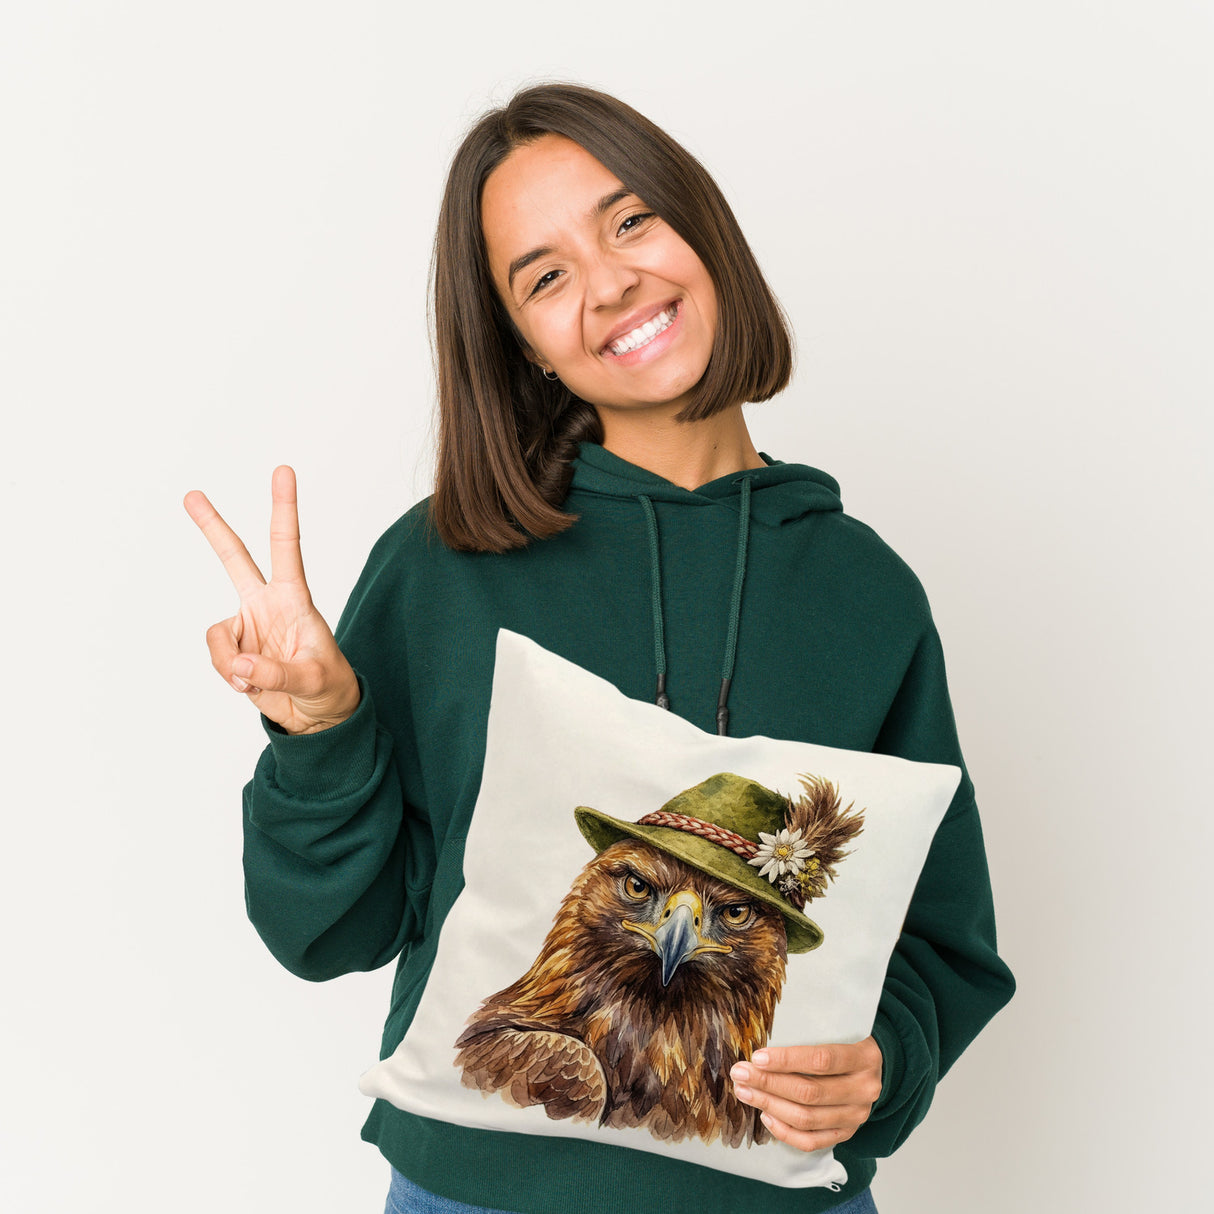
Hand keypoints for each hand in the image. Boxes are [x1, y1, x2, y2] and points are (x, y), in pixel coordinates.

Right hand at [184, 465, 359, 734]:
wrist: (318, 716)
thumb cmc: (328, 687)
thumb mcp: (314, 679)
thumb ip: (278, 672)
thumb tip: (240, 665)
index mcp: (294, 598)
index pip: (286, 546)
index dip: (284, 508)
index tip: (283, 470)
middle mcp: (266, 604)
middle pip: (235, 559)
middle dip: (212, 527)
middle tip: (192, 495)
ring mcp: (248, 626)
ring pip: (217, 636)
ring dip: (229, 664)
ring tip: (255, 681)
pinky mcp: (234, 651)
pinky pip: (218, 659)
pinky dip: (230, 676)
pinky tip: (249, 685)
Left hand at [729, 1037, 882, 1152]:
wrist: (877, 1068)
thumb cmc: (847, 1042)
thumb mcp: (840, 1029)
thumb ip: (810, 1034)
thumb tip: (763, 1042)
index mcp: (864, 1058)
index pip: (821, 1061)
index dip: (787, 1060)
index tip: (757, 1057)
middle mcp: (864, 1089)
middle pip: (809, 1092)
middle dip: (768, 1083)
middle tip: (740, 1073)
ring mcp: (856, 1115)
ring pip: (807, 1118)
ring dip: (769, 1105)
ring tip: (745, 1092)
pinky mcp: (847, 1133)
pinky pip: (812, 1141)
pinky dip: (785, 1131)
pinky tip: (766, 1115)